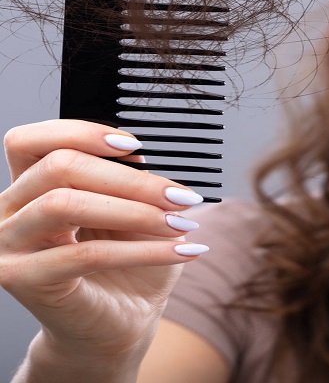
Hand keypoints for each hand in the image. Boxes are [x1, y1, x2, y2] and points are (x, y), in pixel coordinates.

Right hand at [0, 119, 206, 361]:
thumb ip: (128, 183)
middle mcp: (7, 212)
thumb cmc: (124, 265)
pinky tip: (182, 249)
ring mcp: (9, 247)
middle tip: (179, 195)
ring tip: (180, 222)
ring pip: (65, 204)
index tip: (136, 146)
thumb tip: (143, 161)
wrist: (118, 324)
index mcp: (28, 187)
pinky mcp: (26, 280)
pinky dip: (145, 249)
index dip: (82, 132)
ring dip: (136, 210)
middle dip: (130, 178)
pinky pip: (88, 254)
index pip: (32, 141)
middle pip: (58, 166)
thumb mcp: (131, 212)